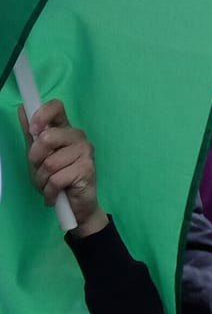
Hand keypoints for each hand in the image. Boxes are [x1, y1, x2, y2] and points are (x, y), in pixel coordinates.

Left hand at [18, 101, 108, 236]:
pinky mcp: (88, 169)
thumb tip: (22, 108)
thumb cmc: (56, 178)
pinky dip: (50, 190)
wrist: (74, 205)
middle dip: (36, 159)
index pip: (56, 107)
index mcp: (64, 129)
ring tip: (49, 185)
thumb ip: (30, 133)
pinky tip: (55, 193)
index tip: (33, 131)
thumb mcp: (37, 156)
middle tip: (41, 170)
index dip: (42, 115)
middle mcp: (78, 137)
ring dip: (43, 179)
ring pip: (50, 162)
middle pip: (48, 137)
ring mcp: (86, 152)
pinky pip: (57, 179)